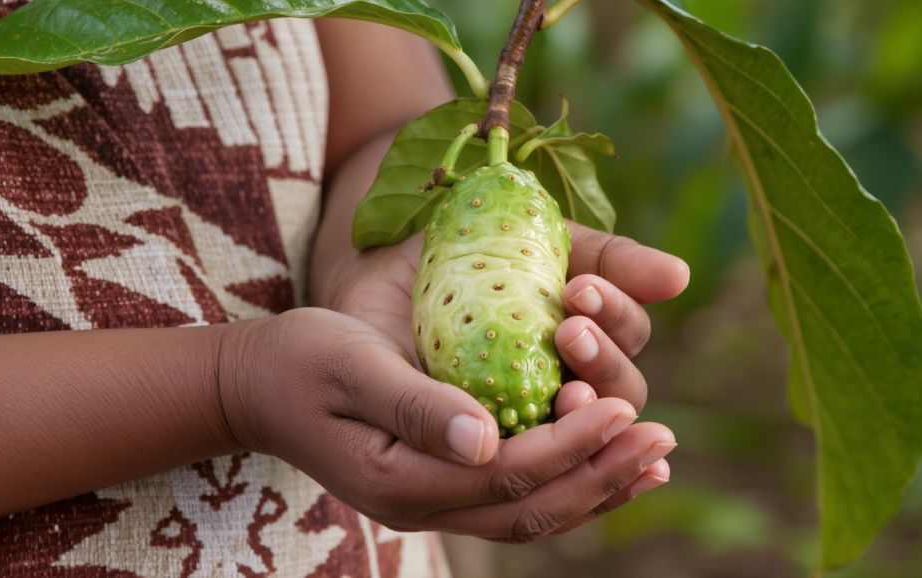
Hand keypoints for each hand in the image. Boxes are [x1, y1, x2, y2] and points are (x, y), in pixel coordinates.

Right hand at [219, 308, 675, 541]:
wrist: (260, 385)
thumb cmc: (302, 361)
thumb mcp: (351, 367)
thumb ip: (415, 404)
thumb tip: (486, 439)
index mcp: (405, 478)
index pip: (507, 476)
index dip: (569, 446)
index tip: (620, 407)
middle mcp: (426, 503)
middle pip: (532, 509)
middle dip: (601, 474)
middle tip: (662, 441)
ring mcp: (435, 499)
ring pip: (532, 514)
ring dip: (596, 486)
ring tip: (653, 458)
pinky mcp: (442, 482)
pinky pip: (517, 499)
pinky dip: (568, 482)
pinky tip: (604, 458)